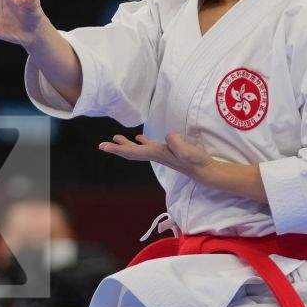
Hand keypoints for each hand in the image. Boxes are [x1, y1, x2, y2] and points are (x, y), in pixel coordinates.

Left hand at [98, 131, 213, 178]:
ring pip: (138, 149)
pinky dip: (140, 142)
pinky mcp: (167, 151)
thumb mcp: (188, 152)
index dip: (118, 149)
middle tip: (102, 145)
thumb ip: (178, 144)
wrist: (205, 170)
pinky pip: (149, 146)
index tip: (105, 147)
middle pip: (131, 153)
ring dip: (125, 145)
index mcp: (157, 153)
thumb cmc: (197, 161)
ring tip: (115, 138)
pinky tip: (138, 137)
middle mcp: (156, 154)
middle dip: (117, 149)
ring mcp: (161, 153)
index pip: (133, 152)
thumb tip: (168, 136)